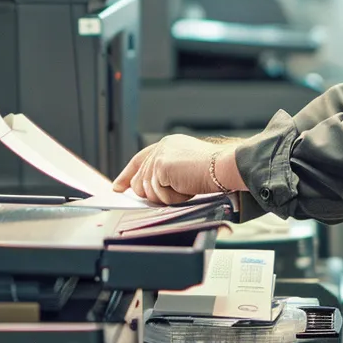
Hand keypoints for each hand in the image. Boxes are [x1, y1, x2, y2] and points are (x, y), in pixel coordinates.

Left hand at [112, 134, 240, 204]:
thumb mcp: (186, 169)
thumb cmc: (214, 172)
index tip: (118, 187)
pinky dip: (173, 198)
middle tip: (175, 196)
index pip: (140, 160)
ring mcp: (160, 156)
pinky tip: (186, 189)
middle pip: (140, 180)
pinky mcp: (161, 166)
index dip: (127, 175)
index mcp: (168, 144)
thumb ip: (167, 174)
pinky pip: (158, 193)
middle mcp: (161, 147)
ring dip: (168, 197)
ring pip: (148, 190)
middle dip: (153, 195)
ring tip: (187, 188)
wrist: (224, 167)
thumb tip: (147, 189)